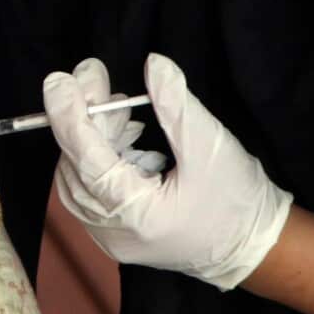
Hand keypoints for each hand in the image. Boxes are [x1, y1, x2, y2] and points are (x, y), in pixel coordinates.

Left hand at [43, 55, 292, 289]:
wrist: (253, 248)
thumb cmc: (237, 201)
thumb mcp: (210, 145)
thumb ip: (176, 104)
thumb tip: (154, 64)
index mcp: (137, 215)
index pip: (85, 159)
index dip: (67, 115)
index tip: (59, 80)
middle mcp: (113, 232)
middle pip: (77, 164)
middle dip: (82, 117)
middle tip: (96, 78)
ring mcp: (110, 236)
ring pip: (79, 176)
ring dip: (92, 135)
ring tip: (120, 107)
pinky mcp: (114, 232)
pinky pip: (90, 188)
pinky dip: (100, 155)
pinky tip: (124, 132)